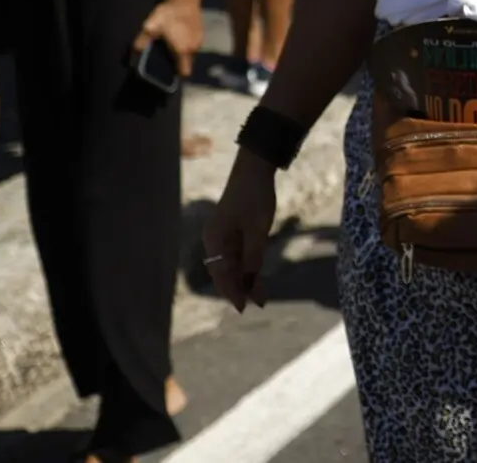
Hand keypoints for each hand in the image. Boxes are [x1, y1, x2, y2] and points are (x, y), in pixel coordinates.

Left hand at [134, 0, 203, 80]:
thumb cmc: (168, 14)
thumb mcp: (150, 27)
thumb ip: (142, 42)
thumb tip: (132, 56)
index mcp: (182, 51)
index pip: (184, 72)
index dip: (176, 74)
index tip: (168, 71)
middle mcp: (193, 49)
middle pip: (187, 63)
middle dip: (177, 61)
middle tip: (166, 54)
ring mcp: (199, 41)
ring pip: (190, 53)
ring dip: (183, 52)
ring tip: (172, 44)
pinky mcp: (202, 33)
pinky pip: (193, 45)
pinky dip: (187, 43)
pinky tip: (179, 34)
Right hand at [203, 155, 278, 310]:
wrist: (254, 171)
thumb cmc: (254, 198)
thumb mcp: (257, 230)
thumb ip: (252, 256)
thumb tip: (249, 282)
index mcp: (215, 240)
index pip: (221, 274)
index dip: (233, 291)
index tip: (244, 307)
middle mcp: (215, 241)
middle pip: (225, 272)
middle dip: (240, 288)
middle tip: (257, 303)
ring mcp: (223, 236)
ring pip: (233, 264)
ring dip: (246, 279)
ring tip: (261, 296)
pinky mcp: (233, 232)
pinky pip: (238, 254)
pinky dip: (248, 266)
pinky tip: (257, 277)